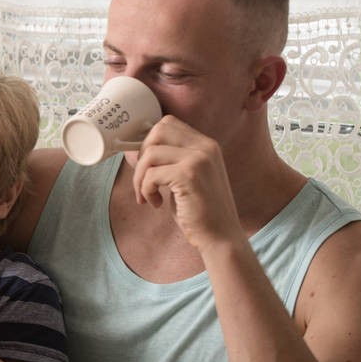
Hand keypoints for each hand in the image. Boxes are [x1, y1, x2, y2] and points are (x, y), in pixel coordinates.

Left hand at [132, 115, 246, 250]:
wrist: (221, 238)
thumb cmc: (200, 211)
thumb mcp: (188, 176)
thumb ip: (173, 159)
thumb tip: (139, 150)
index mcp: (206, 144)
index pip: (167, 123)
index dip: (149, 142)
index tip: (147, 165)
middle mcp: (205, 147)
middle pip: (157, 131)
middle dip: (142, 156)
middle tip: (144, 179)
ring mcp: (198, 160)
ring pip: (150, 154)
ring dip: (140, 177)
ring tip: (147, 195)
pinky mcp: (189, 176)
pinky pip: (151, 174)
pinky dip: (145, 189)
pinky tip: (155, 203)